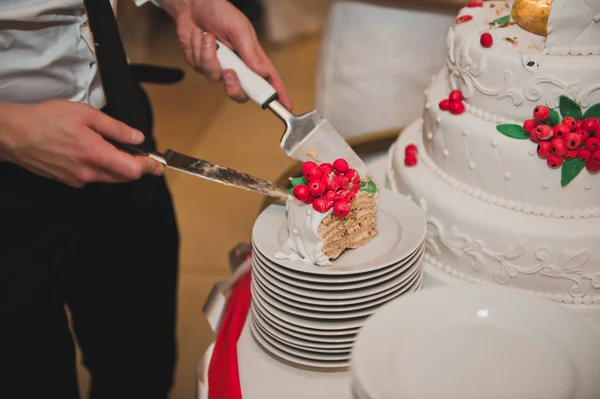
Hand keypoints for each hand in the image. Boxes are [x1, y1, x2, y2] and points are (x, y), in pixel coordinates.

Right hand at [0, 100, 163, 187]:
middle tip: (143, 157)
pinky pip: (93, 177)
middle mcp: (87, 172)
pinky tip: (93, 153)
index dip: (148, 168)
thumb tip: (137, 137)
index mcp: (95, 154)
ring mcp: (77, 179)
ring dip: (118, 167)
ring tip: (116, 150)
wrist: (14, 135)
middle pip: (123, 177)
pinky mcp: (68, 181)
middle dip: (136, 167)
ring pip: (109, 178)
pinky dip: (101, 168)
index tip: (158, 165)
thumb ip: (115, 128)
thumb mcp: (85, 114)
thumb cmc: (45, 120)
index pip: (132, 170)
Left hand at [171, 0, 292, 109]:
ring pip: (216, 78)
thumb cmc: (220, 11)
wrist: (192, 5)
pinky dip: (197, 50)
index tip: (286, 106)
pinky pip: (200, 67)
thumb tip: (262, 72)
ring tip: (207, 36)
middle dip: (234, 86)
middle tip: (229, 72)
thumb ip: (249, 51)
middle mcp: (238, 66)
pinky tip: (199, 37)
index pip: (269, 79)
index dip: (278, 94)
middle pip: (242, 92)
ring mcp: (220, 67)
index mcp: (253, 57)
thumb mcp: (239, 28)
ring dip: (209, 56)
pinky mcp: (203, 65)